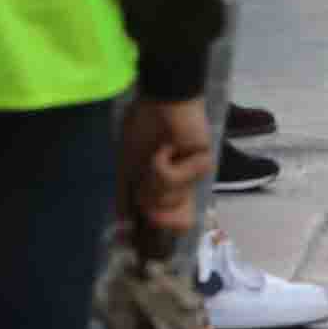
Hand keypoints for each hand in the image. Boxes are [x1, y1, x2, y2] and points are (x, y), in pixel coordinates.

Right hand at [120, 95, 210, 239]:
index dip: (156, 225)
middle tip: (146, 176)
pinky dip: (161, 162)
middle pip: (163, 216)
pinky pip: (173, 179)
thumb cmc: (143, 129)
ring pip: (168, 198)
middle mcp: (184, 186)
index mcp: (168, 187)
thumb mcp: (127, 166)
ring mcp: (195, 176)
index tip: (138, 227)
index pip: (170, 222)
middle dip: (148, 197)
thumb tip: (124, 225)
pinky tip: (168, 146)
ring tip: (158, 155)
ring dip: (153, 177)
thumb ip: (125, 195)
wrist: (159, 101)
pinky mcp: (203, 164)